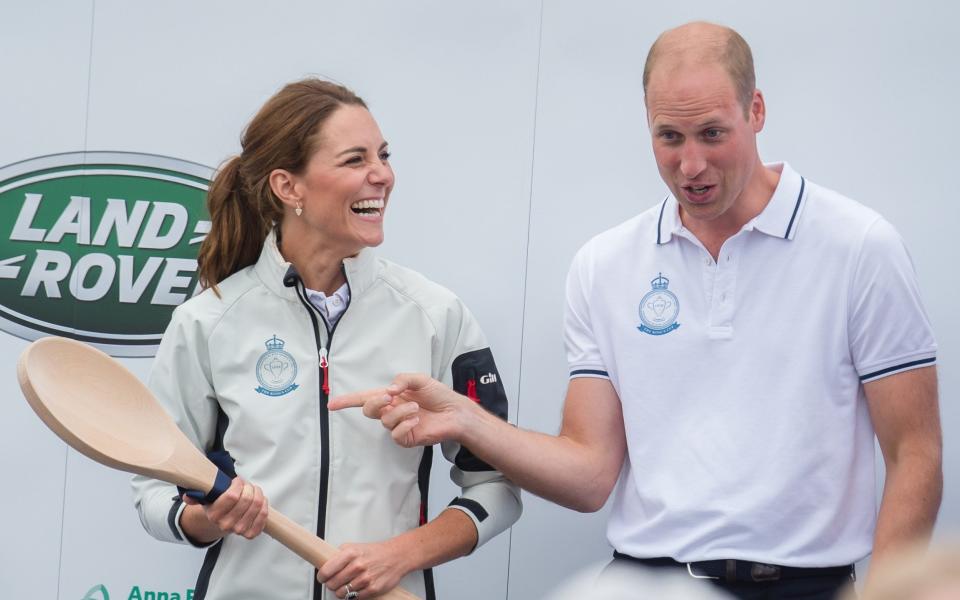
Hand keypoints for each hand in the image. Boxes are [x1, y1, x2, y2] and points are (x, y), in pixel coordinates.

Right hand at [182, 476, 268, 539]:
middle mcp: (226, 524)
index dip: (238, 484)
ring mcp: (239, 530)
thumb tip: (187, 496)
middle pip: (246, 499)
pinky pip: (263, 516)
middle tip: (246, 485)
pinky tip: (259, 500)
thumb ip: (195, 495)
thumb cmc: (218, 505)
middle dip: (249, 487)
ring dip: (257, 493)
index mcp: (214, 515)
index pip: (232, 496)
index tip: (237, 481)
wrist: (222, 521)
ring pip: (257, 505)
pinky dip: (264, 505)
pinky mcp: (251, 533)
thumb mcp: (206, 498)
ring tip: (253, 490)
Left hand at [317, 540, 408, 598]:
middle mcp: (357, 565)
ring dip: (341, 591)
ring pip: (342, 593)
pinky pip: (354, 598)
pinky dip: (352, 596)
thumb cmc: (375, 552)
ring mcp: (365, 578)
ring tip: (346, 586)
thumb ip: (339, 555)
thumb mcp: (355, 547)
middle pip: (332, 584)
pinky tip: (355, 589)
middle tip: (334, 582)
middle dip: (331, 584)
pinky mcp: (373, 589)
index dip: (322, 576)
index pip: (327, 570)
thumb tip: (324, 564)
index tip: (322, 578)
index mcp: (350, 553)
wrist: (396, 556)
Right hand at [328, 373, 469, 446]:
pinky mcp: (407, 438)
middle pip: (369, 409)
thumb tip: (388, 389)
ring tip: (416, 408)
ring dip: (399, 411)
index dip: (347, 401)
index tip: (331, 404)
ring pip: (385, 421)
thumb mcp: (419, 379)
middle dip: (375, 402)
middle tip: (390, 397)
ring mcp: (398, 425)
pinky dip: (405, 425)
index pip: (364, 398)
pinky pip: (396, 434)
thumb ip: (402, 380)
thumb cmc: (438, 395)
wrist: (455, 411)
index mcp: (391, 396)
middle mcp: (391, 411)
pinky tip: (416, 420)